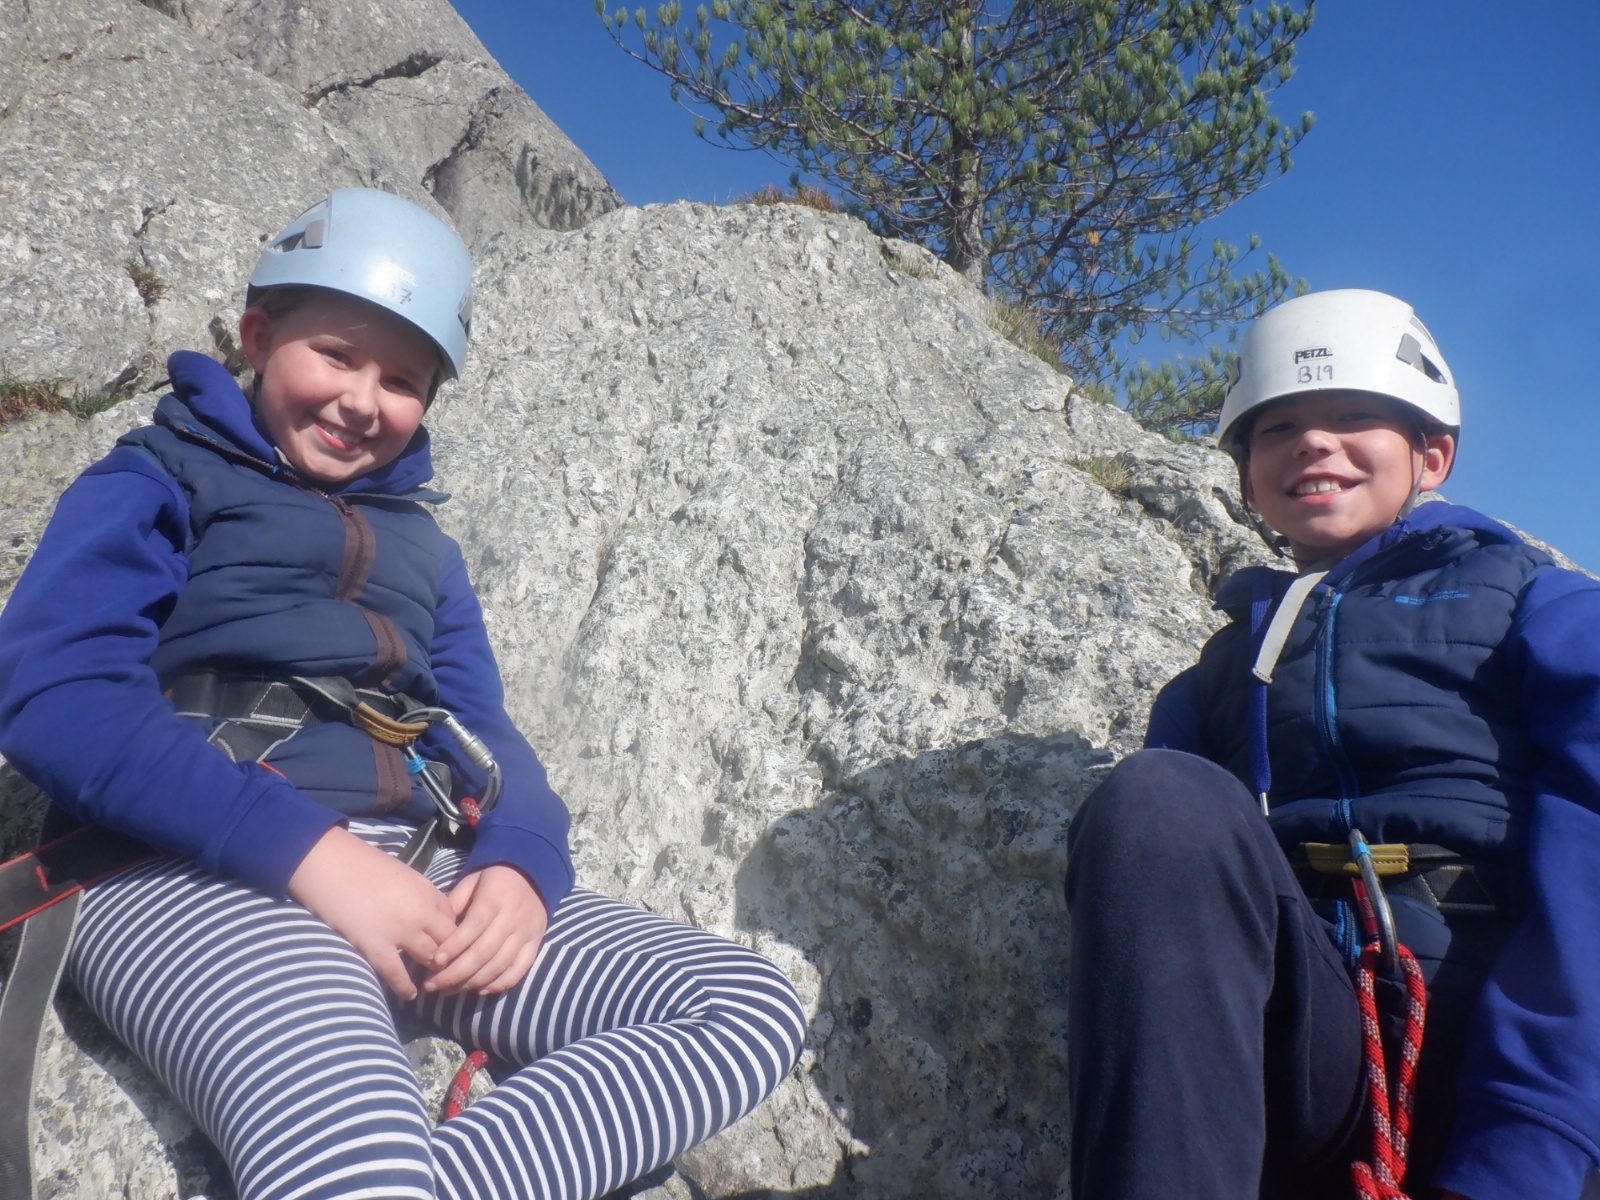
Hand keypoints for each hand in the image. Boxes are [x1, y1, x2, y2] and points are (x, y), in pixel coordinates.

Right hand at [288, 825, 456, 999]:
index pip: (453, 918)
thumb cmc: (361, 863)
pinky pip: (397, 974)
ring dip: (433, 970)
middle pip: (450, 940)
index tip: (446, 943)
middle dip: (451, 954)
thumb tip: (427, 913)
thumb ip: (418, 894)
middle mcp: (421, 910)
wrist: (328, 862)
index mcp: (427, 889)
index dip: (451, 932)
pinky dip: (405, 987)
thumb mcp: (401, 873)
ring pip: (431, 957)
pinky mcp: (375, 945)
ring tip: (433, 981)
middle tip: (447, 967)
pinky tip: (410, 994)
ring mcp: (400, 929)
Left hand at [424, 864, 547, 995]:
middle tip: (433, 984)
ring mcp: (527, 933)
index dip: (454, 946)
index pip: (474, 926)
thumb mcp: (471, 882)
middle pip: (484, 951)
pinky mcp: (536, 943)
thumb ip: (454, 904)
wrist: (532, 874)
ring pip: (500, 965)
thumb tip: (435, 932)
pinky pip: (519, 970)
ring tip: (450, 990)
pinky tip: (479, 989)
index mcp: (495, 899)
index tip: (435, 961)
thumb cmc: (493, 880)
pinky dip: (499, 984)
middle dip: (456, 972)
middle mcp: (513, 918)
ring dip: (473, 982)